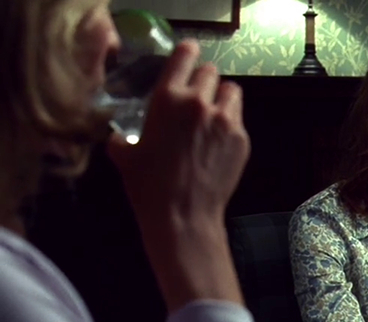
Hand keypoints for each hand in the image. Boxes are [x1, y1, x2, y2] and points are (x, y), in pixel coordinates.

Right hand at [107, 39, 248, 225]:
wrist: (183, 214)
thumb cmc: (149, 186)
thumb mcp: (124, 156)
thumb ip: (123, 137)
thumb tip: (119, 138)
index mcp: (166, 98)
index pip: (185, 56)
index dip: (188, 53)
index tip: (189, 56)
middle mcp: (198, 102)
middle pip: (210, 72)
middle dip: (203, 81)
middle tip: (197, 97)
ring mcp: (224, 119)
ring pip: (231, 91)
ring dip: (222, 98)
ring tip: (213, 115)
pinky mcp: (241, 137)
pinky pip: (238, 118)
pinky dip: (230, 123)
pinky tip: (218, 141)